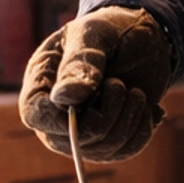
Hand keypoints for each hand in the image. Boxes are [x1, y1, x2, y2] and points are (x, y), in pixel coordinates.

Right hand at [19, 6, 173, 162]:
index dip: (62, 116)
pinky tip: (148, 109)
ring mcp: (80, 132)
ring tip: (136, 93)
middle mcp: (56, 114)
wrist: (141, 40)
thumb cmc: (112, 30)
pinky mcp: (106, 141)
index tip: (94, 94)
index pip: (35, 115)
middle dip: (108, 114)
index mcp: (42, 83)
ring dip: (128, 120)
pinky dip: (142, 130)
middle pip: (73, 140)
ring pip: (102, 149)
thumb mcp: (97, 34)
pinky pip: (123, 152)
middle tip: (119, 84)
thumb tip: (63, 97)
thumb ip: (80, 62)